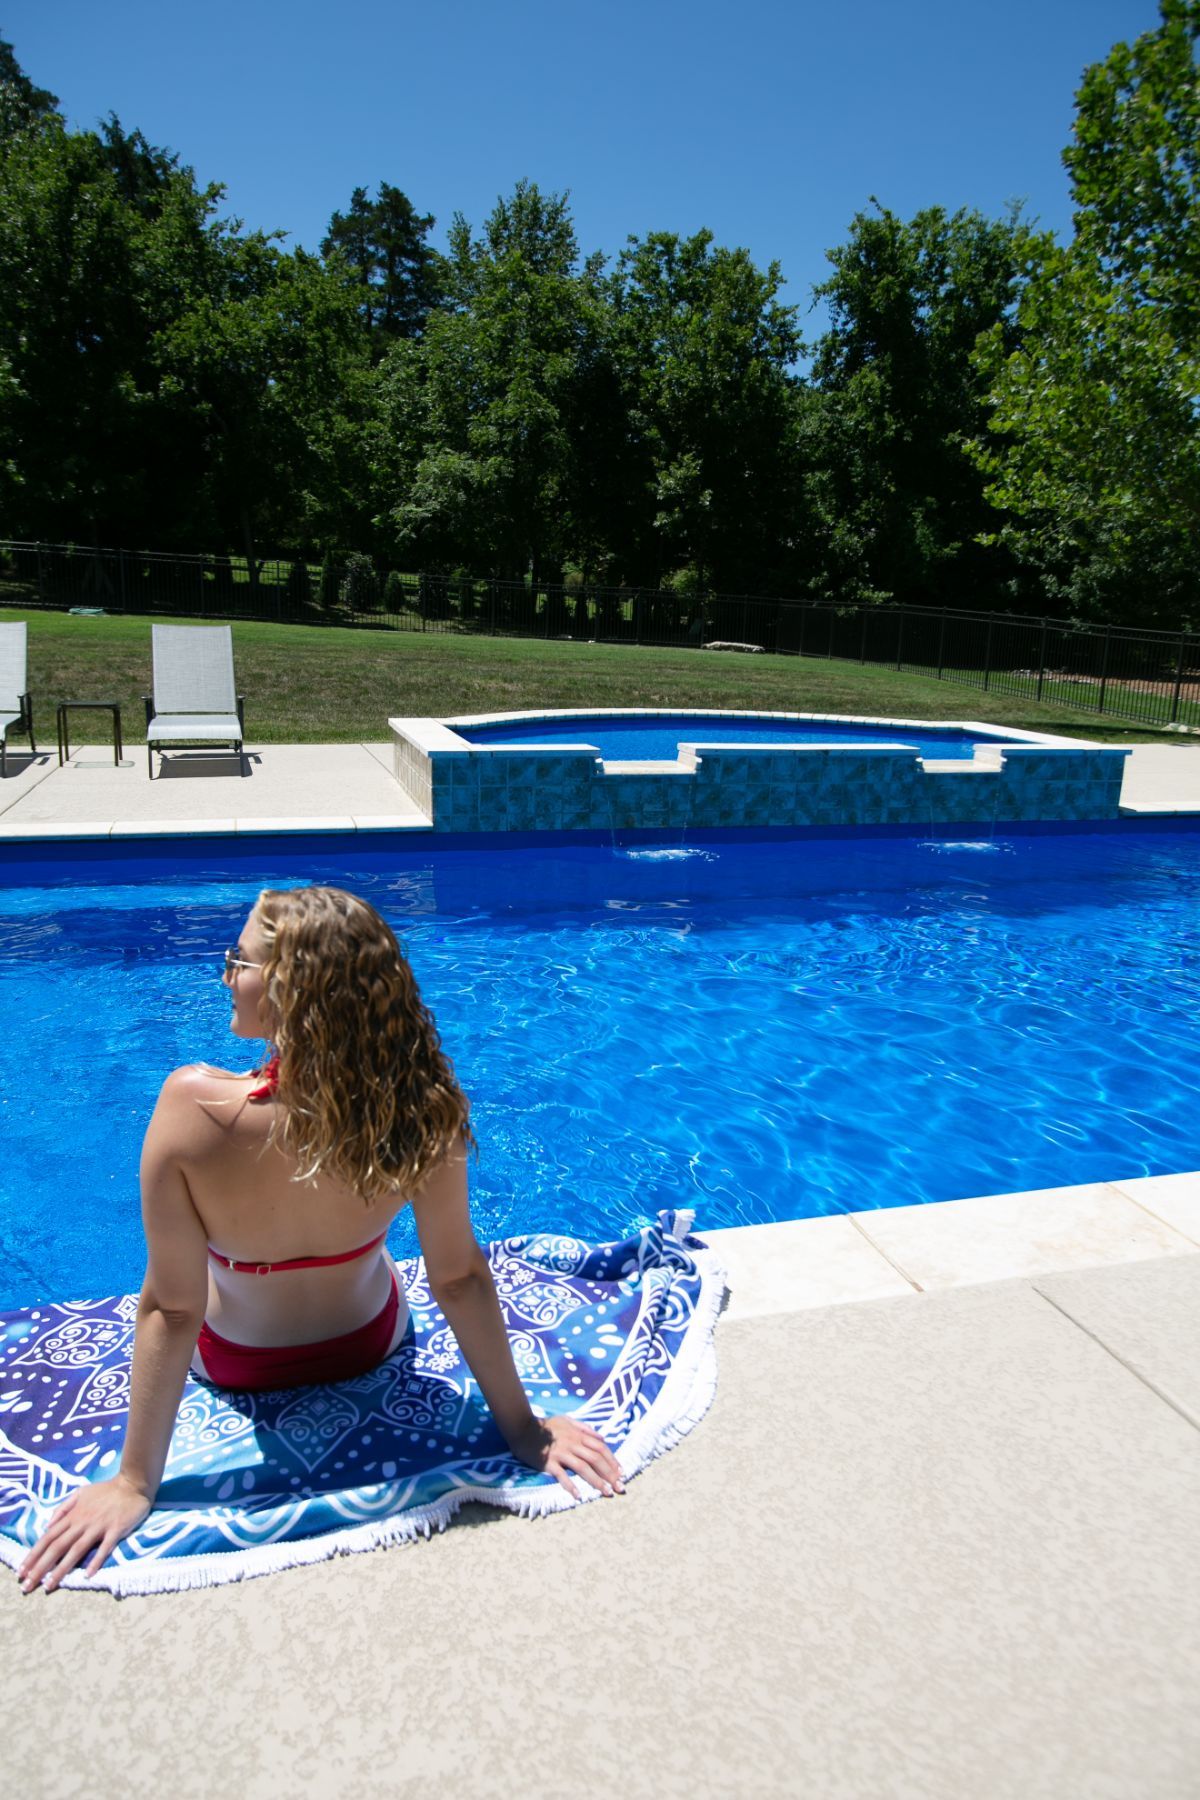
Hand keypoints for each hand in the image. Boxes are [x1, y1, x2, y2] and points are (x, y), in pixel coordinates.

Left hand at [17, 1475, 151, 1592]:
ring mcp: (99, 1526)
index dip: (34, 1554)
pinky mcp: (116, 1530)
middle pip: (58, 1547)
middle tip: (28, 1585)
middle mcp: (82, 1522)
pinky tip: (88, 1575)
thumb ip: (63, 1508)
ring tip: (50, 1585)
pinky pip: (105, 1547)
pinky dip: (96, 1560)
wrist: (133, 1484)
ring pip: (76, 1550)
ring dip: (62, 1569)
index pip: (48, 1537)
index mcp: (73, 1515)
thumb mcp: (80, 1493)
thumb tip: (47, 1526)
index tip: (22, 1571)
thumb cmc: (106, 1490)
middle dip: (41, 1567)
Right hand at [509, 1414, 625, 1498]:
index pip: (600, 1448)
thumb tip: (601, 1436)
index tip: (621, 1473)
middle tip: (619, 1487)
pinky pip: (561, 1475)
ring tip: (606, 1492)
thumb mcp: (567, 1420)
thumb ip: (584, 1427)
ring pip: (582, 1467)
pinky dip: (570, 1485)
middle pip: (595, 1459)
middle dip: (610, 1474)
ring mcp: (560, 1453)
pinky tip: (578, 1496)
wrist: (523, 1428)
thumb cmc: (546, 1426)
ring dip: (596, 1481)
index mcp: (578, 1434)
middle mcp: (572, 1443)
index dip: (612, 1460)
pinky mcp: (548, 1462)